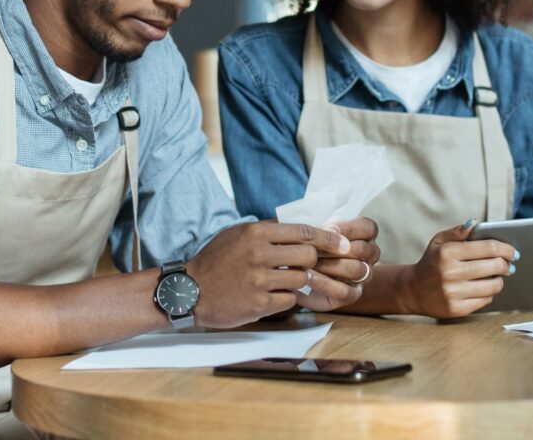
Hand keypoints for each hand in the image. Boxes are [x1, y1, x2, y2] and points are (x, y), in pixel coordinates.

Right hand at [185, 221, 346, 327]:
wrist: (189, 290)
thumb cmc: (216, 261)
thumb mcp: (238, 234)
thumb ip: (267, 231)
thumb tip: (300, 229)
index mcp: (256, 232)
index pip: (303, 231)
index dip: (328, 238)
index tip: (343, 244)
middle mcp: (259, 254)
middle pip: (309, 255)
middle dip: (314, 261)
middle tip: (309, 266)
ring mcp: (260, 279)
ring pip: (302, 278)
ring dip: (299, 281)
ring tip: (284, 281)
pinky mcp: (260, 303)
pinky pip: (290, 299)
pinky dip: (286, 298)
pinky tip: (272, 295)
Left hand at [297, 217, 380, 311]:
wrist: (309, 279)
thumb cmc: (315, 250)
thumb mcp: (319, 237)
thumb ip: (323, 233)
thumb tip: (323, 234)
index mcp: (366, 237)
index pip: (369, 228)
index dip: (348, 228)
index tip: (327, 230)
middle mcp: (369, 257)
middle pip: (362, 249)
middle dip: (335, 248)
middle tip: (312, 247)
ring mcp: (363, 277)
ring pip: (357, 270)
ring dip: (330, 266)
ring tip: (308, 263)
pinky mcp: (353, 295)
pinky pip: (345, 291)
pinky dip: (324, 284)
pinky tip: (308, 278)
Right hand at [402, 219, 517, 318]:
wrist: (412, 290)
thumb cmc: (431, 263)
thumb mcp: (439, 242)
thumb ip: (458, 231)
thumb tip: (477, 222)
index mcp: (447, 252)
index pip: (488, 248)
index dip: (506, 249)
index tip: (513, 252)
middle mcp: (450, 272)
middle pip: (494, 266)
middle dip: (506, 265)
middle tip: (507, 265)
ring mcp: (453, 292)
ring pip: (493, 286)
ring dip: (499, 280)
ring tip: (496, 276)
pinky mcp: (456, 309)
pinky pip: (485, 300)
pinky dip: (488, 293)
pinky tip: (483, 288)